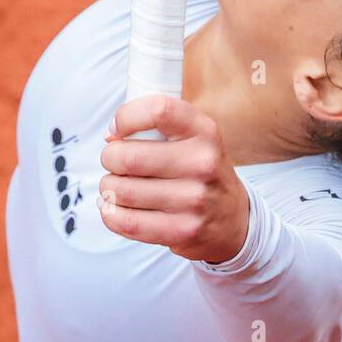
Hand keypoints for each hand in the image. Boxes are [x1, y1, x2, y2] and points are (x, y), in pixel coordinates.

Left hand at [98, 96, 250, 263]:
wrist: (233, 218)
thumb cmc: (200, 171)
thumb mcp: (195, 136)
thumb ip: (158, 125)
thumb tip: (111, 134)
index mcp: (204, 131)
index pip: (158, 111)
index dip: (125, 117)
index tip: (115, 130)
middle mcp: (202, 162)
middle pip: (129, 157)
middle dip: (110, 158)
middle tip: (115, 162)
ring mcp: (194, 199)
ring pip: (122, 191)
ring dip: (109, 187)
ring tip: (117, 186)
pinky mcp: (182, 231)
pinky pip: (126, 222)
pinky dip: (111, 213)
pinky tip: (117, 208)